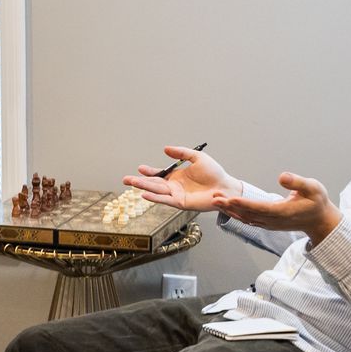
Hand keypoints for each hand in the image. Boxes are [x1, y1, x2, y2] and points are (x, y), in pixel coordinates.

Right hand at [123, 145, 239, 211]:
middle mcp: (174, 187)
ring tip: (130, 183)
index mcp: (177, 177)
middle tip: (125, 179)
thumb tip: (165, 149)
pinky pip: (165, 200)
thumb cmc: (214, 173)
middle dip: (139, 181)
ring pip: (156, 191)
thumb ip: (181, 153)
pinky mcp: (181, 203)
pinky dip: (154, 198)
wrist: (225, 187)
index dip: (149, 172)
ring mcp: (176, 195)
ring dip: (143, 187)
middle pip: (153, 184)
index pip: (159, 175)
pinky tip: (144, 194)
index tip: (140, 168)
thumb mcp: (197, 157)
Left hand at [211, 172, 341, 244]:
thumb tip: (281, 176)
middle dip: (230, 206)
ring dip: (230, 210)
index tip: (229, 199)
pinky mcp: (267, 224)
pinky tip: (227, 206)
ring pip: (245, 218)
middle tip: (215, 197)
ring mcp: (269, 224)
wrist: (319, 220)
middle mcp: (273, 220)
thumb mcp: (313, 188)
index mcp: (282, 212)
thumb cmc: (317, 202)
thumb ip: (297, 182)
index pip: (258, 208)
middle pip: (247, 214)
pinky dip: (236, 213)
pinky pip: (249, 219)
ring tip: (216, 200)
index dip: (243, 204)